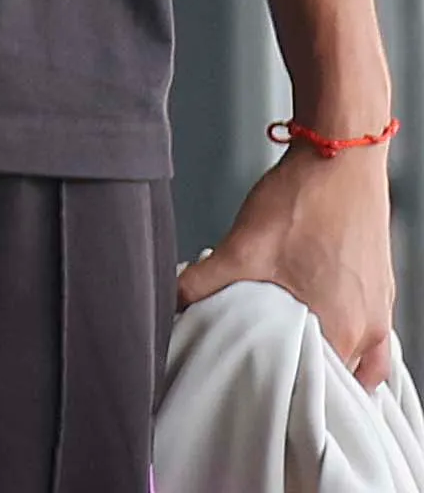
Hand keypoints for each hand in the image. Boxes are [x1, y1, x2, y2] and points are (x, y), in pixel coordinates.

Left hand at [183, 139, 399, 384]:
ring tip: (291, 357)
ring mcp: (380, 307)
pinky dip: (346, 337)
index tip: (260, 392)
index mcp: (344, 330)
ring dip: (330, 361)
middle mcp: (372, 327)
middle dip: (307, 382)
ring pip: (361, 357)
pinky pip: (369, 331)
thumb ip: (202, 283)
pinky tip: (314, 323)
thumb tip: (169, 302)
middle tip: (269, 377)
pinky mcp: (379, 285)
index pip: (321, 389)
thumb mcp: (242, 246)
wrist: (341, 156)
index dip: (288, 393)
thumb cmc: (303, 201)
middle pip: (341, 377)